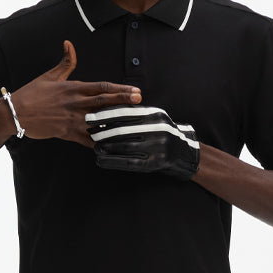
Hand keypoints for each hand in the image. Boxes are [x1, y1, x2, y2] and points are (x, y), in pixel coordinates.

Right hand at [8, 41, 141, 145]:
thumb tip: (69, 44)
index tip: (135, 91)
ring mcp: (72, 119)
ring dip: (116, 123)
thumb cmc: (32, 94)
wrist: (15, 113)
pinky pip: (87, 140)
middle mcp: (75, 103)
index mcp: (73, 88)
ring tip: (133, 125)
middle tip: (140, 101)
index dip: (120, 89)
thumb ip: (65, 62)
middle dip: (124, 102)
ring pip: (99, 122)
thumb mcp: (50, 76)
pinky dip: (100, 143)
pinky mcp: (66, 133)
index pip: (102, 88)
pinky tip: (113, 145)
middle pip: (105, 102)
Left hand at [85, 105, 200, 179]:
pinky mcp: (153, 163)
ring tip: (93, 144)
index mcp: (154, 115)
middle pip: (123, 129)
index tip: (91, 116)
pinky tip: (99, 160)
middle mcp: (156, 130)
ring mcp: (156, 147)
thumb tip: (108, 110)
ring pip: (124, 146)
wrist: (183, 151)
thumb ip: (135, 113)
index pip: (125, 113)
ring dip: (106, 146)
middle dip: (103, 130)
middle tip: (89, 130)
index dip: (105, 115)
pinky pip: (128, 162)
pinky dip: (112, 161)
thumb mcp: (153, 118)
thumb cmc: (162, 132)